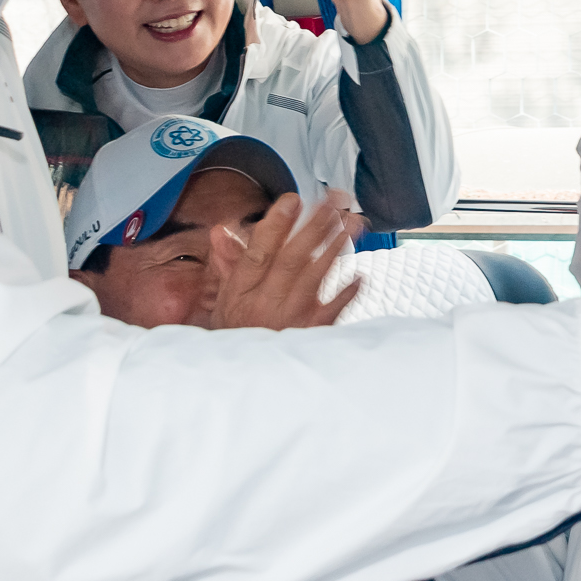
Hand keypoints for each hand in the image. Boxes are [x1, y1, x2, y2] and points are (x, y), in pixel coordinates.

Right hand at [199, 191, 358, 332]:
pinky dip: (346, 294)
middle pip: (292, 259)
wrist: (243, 380)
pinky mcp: (309, 335)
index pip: (258, 253)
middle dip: (314, 227)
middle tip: (334, 204)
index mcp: (241, 291)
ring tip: (352, 225)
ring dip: (335, 249)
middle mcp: (264, 303)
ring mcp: (289, 319)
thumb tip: (221, 231)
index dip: (276, 225)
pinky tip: (360, 276)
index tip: (293, 200)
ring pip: (314, 278)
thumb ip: (228, 264)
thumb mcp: (223, 301)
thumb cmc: (237, 334)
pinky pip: (331, 312)